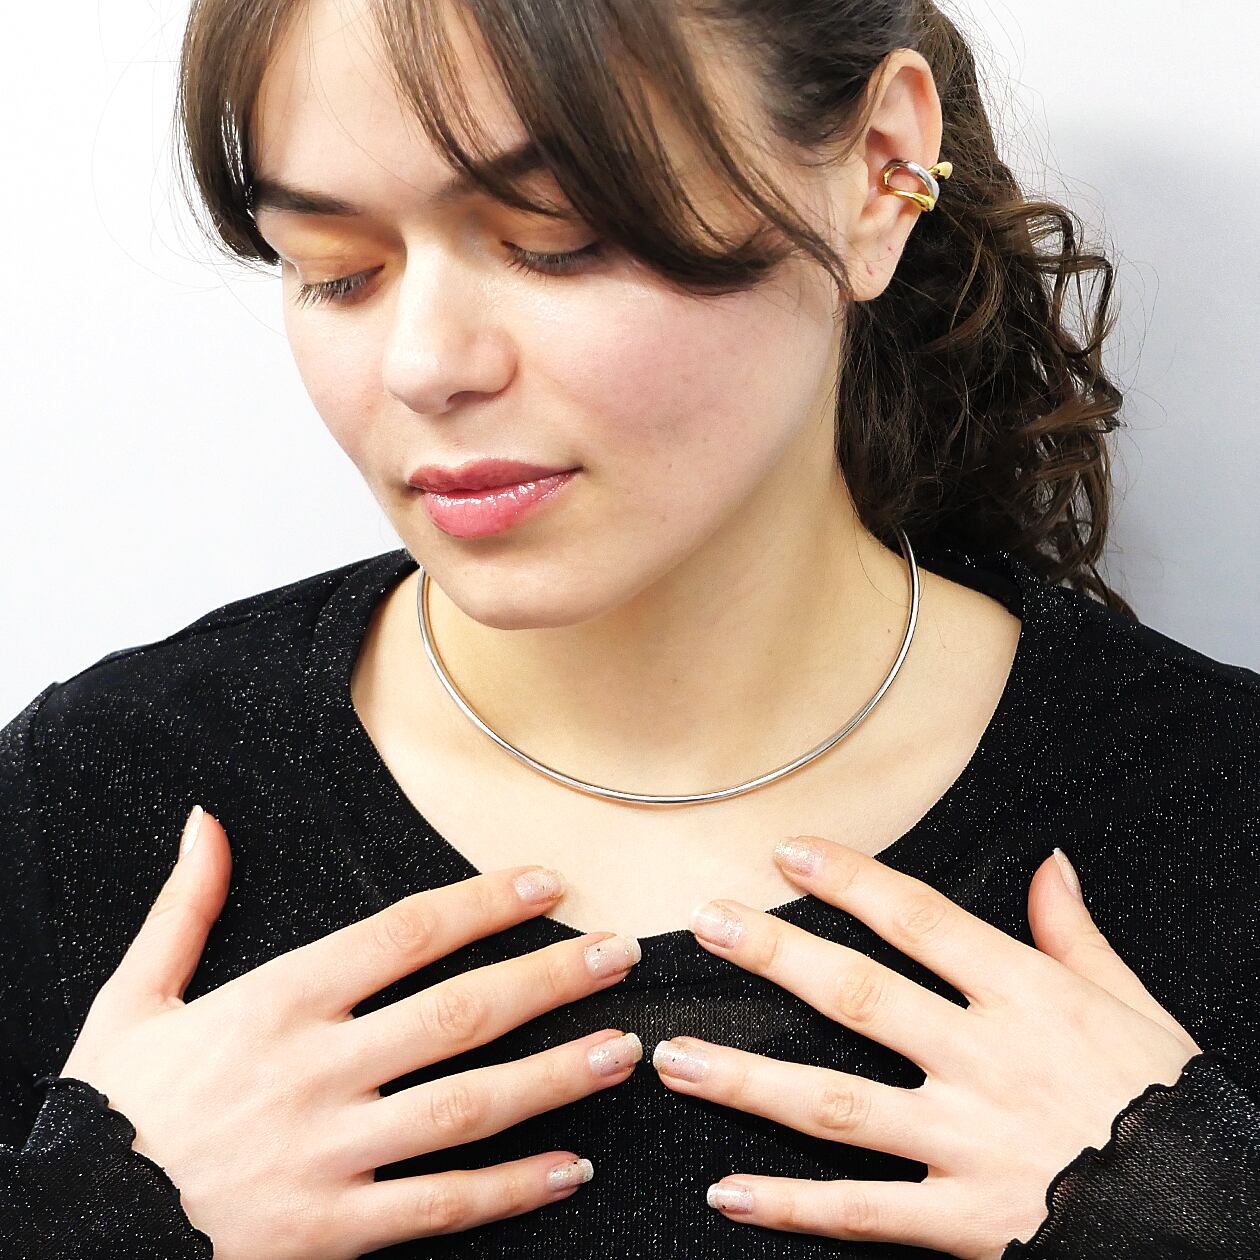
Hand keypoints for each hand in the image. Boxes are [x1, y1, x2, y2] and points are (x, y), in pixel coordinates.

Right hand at [59, 807, 642, 1259]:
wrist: (65, 1238)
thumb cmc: (108, 1115)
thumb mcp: (130, 1000)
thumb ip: (184, 908)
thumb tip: (206, 822)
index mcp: (276, 1003)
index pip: (405, 934)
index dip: (483, 903)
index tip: (546, 884)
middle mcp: (316, 1072)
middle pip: (459, 1013)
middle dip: (549, 978)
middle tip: (620, 954)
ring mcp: (330, 1156)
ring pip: (468, 1107)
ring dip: (556, 1075)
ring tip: (621, 1048)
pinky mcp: (332, 1233)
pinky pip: (440, 1207)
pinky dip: (510, 1188)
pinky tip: (569, 1167)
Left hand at [650, 834, 1201, 1259]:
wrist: (1222, 1218)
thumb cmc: (1171, 1105)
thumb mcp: (1133, 1004)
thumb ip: (1075, 934)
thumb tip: (1048, 864)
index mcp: (1026, 996)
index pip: (919, 919)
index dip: (848, 880)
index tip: (788, 852)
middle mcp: (985, 1060)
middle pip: (859, 997)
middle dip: (776, 955)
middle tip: (708, 924)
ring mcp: (968, 1142)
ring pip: (836, 1104)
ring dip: (747, 1080)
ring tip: (675, 1057)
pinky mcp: (964, 1220)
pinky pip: (863, 1212)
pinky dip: (792, 1205)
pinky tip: (728, 1192)